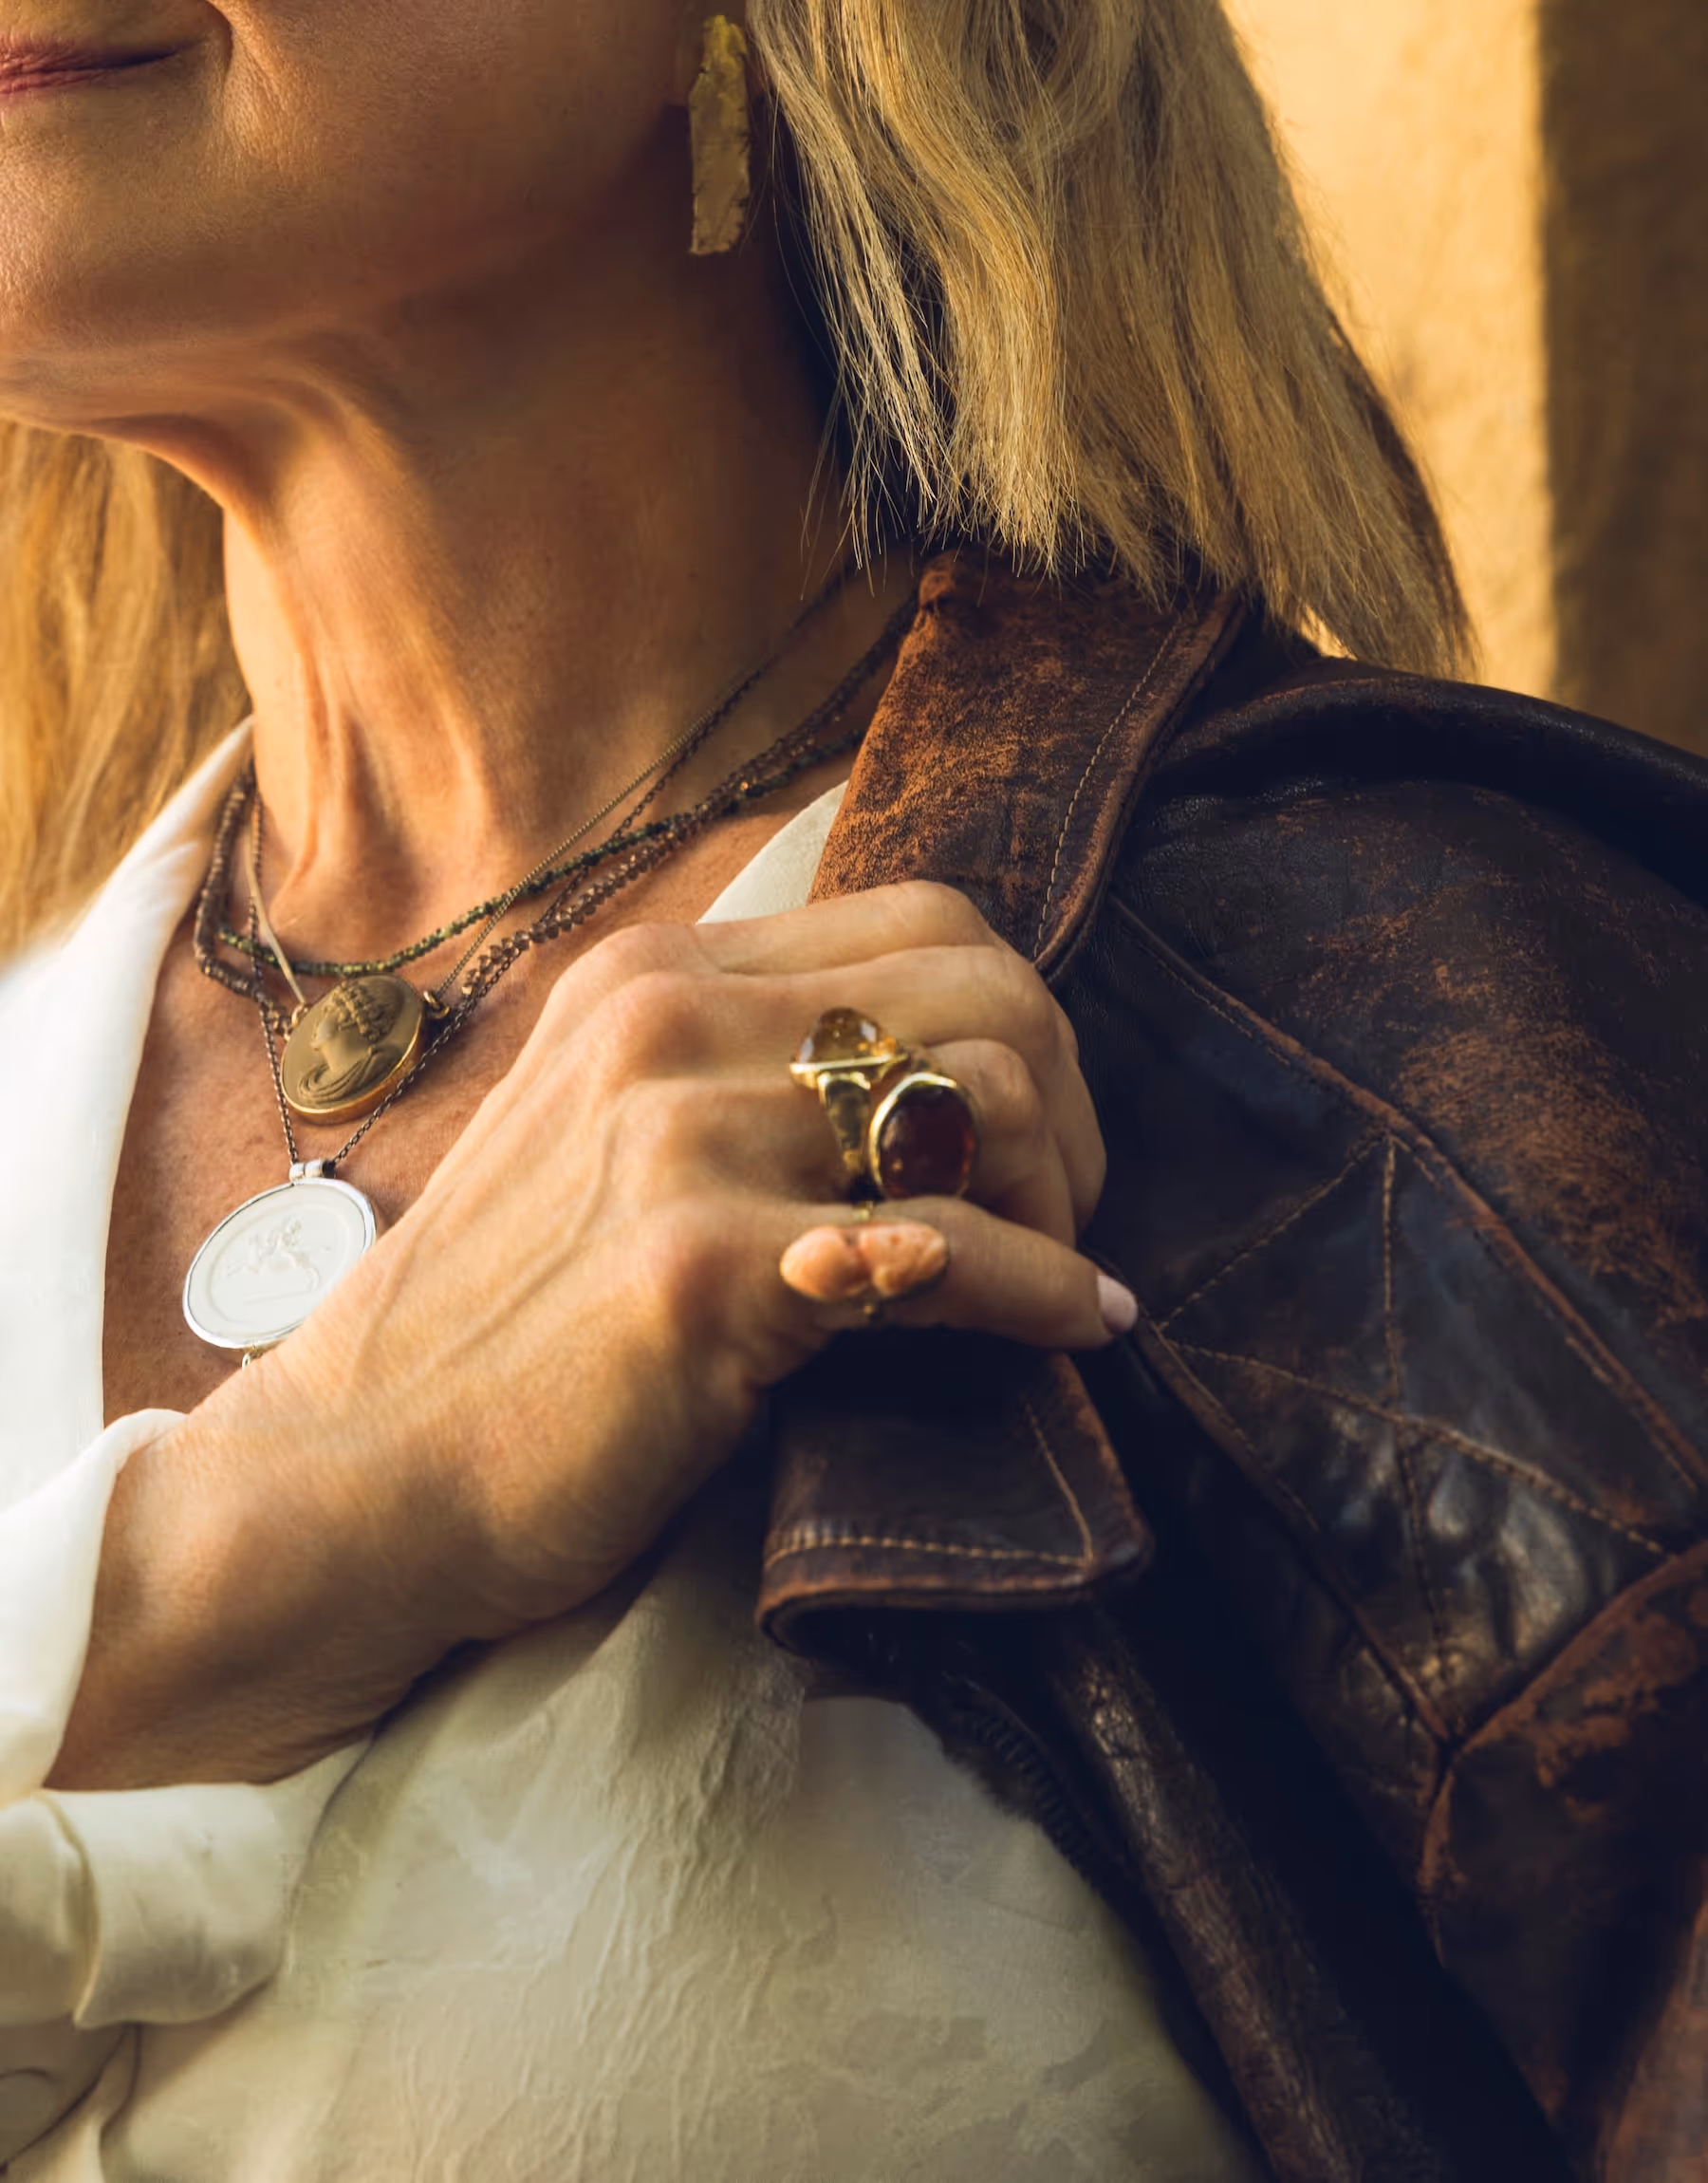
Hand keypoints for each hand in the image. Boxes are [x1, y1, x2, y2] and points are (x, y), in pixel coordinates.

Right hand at [53, 885, 1125, 1786]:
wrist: (363, 1473)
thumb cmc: (506, 1325)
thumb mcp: (610, 1136)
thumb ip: (742, 1072)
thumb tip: (934, 1076)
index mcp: (656, 974)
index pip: (931, 920)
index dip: (1024, 1022)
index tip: (1029, 1137)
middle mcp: (665, 1022)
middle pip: (987, 993)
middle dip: (1066, 1107)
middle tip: (1059, 1213)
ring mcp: (678, 1138)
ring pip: (984, 1101)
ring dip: (1058, 1202)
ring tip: (1052, 1278)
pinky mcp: (698, 1270)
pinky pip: (948, 1254)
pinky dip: (1044, 1293)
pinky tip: (1082, 1330)